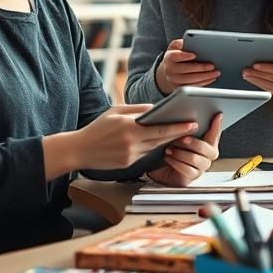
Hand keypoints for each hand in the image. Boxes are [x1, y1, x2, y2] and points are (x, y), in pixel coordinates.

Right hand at [72, 104, 198, 170]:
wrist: (79, 150)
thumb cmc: (97, 128)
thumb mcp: (115, 111)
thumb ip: (136, 109)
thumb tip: (155, 108)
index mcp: (129, 128)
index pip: (160, 128)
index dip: (178, 127)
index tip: (192, 123)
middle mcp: (132, 143)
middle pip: (161, 139)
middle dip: (178, 134)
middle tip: (193, 128)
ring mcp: (130, 155)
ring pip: (155, 147)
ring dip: (167, 141)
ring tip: (180, 134)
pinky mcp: (128, 164)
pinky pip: (145, 154)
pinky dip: (153, 147)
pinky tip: (161, 142)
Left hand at [147, 114, 221, 185]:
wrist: (161, 167)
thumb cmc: (171, 148)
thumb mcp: (178, 135)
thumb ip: (186, 127)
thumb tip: (189, 118)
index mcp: (208, 143)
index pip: (215, 133)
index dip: (217, 125)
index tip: (217, 115)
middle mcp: (208, 156)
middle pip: (207, 148)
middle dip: (194, 143)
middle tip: (182, 139)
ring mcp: (201, 167)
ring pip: (195, 159)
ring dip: (181, 153)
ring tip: (169, 148)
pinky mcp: (193, 176)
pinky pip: (187, 170)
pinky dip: (176, 162)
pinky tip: (168, 157)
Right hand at [157, 38, 218, 94]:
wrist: (169, 70)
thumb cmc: (176, 56)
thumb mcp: (175, 47)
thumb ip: (180, 43)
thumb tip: (187, 41)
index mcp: (169, 57)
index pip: (174, 56)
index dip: (184, 56)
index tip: (194, 55)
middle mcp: (169, 70)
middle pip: (184, 70)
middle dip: (200, 68)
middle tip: (212, 66)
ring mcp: (174, 80)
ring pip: (190, 80)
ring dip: (205, 76)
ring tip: (215, 72)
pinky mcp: (180, 88)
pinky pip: (193, 86)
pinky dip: (204, 82)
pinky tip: (211, 78)